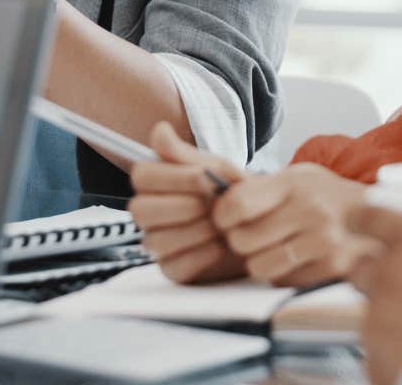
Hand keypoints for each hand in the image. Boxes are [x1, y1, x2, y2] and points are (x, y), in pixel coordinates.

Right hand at [128, 122, 248, 283]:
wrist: (261, 224)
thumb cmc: (232, 191)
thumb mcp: (217, 169)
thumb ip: (186, 154)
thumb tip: (160, 130)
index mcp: (155, 182)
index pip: (141, 176)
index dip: (173, 177)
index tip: (207, 176)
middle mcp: (149, 212)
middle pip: (140, 210)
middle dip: (182, 206)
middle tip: (213, 204)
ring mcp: (158, 242)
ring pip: (155, 240)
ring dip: (194, 231)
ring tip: (222, 225)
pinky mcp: (172, 270)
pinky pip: (173, 267)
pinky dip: (200, 256)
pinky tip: (220, 247)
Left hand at [212, 165, 368, 287]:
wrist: (378, 213)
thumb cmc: (327, 195)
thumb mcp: (297, 176)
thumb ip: (260, 186)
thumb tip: (216, 194)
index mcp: (294, 183)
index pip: (236, 204)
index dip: (222, 215)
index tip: (226, 218)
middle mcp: (309, 210)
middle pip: (242, 240)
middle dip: (239, 241)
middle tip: (251, 235)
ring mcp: (322, 242)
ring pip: (259, 267)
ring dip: (259, 261)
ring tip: (272, 248)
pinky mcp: (331, 268)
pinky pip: (283, 281)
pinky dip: (283, 273)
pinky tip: (296, 257)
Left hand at [348, 205, 401, 384]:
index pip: (374, 218)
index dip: (361, 218)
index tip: (354, 220)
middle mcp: (390, 276)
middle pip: (359, 268)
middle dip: (370, 274)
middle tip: (392, 285)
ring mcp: (378, 322)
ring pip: (372, 315)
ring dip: (391, 321)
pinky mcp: (375, 361)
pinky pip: (379, 355)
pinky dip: (396, 357)